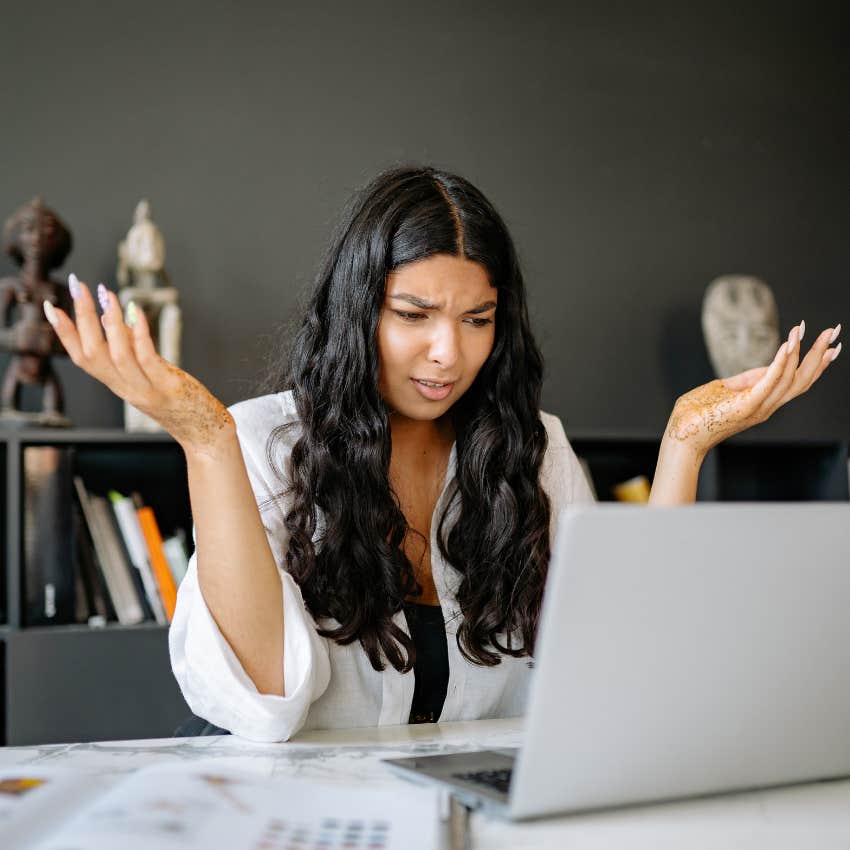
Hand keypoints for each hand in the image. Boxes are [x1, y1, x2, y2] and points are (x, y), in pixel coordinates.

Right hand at [43, 274, 233, 455]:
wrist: (204, 433)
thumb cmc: (178, 401)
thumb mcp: (146, 375)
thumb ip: (130, 350)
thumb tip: (111, 317)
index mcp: (118, 385)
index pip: (81, 359)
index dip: (64, 334)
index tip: (51, 306)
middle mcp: (126, 388)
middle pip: (92, 353)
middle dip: (82, 318)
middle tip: (78, 287)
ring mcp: (145, 389)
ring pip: (116, 355)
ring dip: (108, 322)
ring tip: (106, 294)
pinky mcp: (167, 386)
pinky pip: (147, 358)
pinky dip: (138, 334)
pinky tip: (136, 312)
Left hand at [666, 321, 840, 456]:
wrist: (680, 435)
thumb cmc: (696, 415)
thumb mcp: (725, 389)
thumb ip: (745, 380)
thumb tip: (765, 367)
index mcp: (762, 402)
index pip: (797, 381)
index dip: (816, 363)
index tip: (832, 344)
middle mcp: (766, 406)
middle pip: (802, 379)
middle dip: (819, 354)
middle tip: (834, 330)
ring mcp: (758, 407)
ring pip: (790, 378)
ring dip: (800, 352)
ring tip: (806, 330)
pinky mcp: (746, 405)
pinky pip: (769, 381)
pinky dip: (781, 363)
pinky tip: (788, 345)